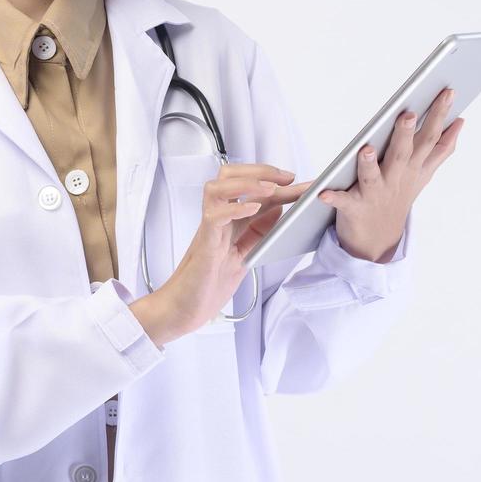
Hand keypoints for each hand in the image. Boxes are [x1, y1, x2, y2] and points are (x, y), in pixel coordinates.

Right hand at [153, 163, 312, 335]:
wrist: (183, 310)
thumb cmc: (208, 285)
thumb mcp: (244, 254)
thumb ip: (258, 232)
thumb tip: (278, 209)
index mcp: (226, 221)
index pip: (250, 190)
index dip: (273, 181)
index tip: (297, 180)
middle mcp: (216, 219)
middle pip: (229, 176)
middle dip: (260, 171)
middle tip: (286, 178)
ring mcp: (208, 230)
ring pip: (217, 188)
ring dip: (246, 184)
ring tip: (270, 189)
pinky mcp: (204, 245)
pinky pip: (214, 216)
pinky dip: (234, 208)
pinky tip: (253, 208)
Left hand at [317, 86, 462, 261]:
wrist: (378, 241)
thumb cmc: (398, 196)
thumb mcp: (423, 174)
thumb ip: (441, 148)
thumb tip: (460, 121)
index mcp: (413, 167)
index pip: (429, 137)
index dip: (439, 114)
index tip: (448, 92)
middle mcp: (396, 178)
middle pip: (402, 153)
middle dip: (406, 134)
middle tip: (407, 114)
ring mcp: (375, 194)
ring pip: (372, 176)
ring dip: (368, 164)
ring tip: (365, 149)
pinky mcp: (354, 208)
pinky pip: (342, 202)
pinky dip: (333, 198)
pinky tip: (322, 192)